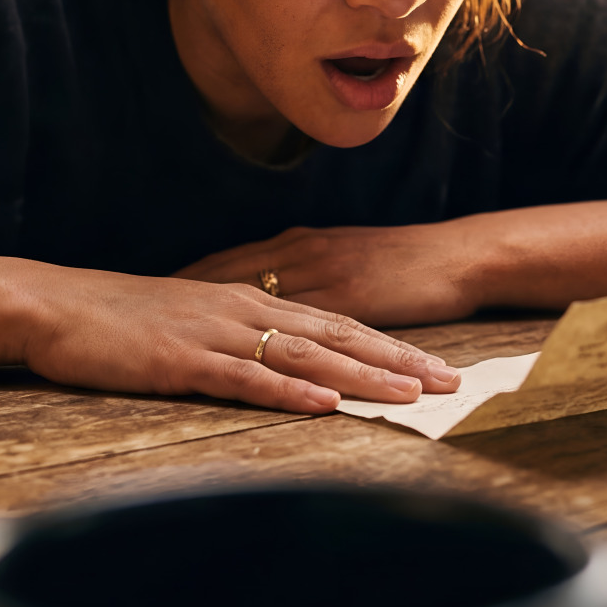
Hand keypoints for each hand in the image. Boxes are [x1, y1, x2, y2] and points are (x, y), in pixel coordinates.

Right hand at [16, 264, 460, 413]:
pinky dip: (288, 392)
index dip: (391, 345)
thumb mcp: (193, 326)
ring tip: (408, 393)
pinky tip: (322, 405)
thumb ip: (241, 342)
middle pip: (337, 336)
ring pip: (303, 356)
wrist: (56, 307)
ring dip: (359, 376)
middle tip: (450, 381)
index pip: (337, 325)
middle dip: (397, 359)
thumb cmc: (120, 323)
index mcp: (250, 302)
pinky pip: (245, 378)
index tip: (438, 366)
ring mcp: (215, 334)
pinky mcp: (182, 360)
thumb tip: (286, 372)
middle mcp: (244, 311)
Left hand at [174, 222, 480, 327]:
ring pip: (256, 300)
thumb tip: (275, 297)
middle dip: (186, 300)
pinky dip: (270, 345)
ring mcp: (326, 274)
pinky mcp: (350, 296)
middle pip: (230, 278)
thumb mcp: (351, 260)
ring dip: (216, 322)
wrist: (462, 256)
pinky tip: (243, 361)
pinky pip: (301, 327)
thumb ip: (312, 274)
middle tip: (144, 318)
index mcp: (302, 245)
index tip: (153, 295)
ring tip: (175, 342)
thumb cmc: (412, 262)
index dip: (193, 279)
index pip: (231, 261)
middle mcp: (305, 255)